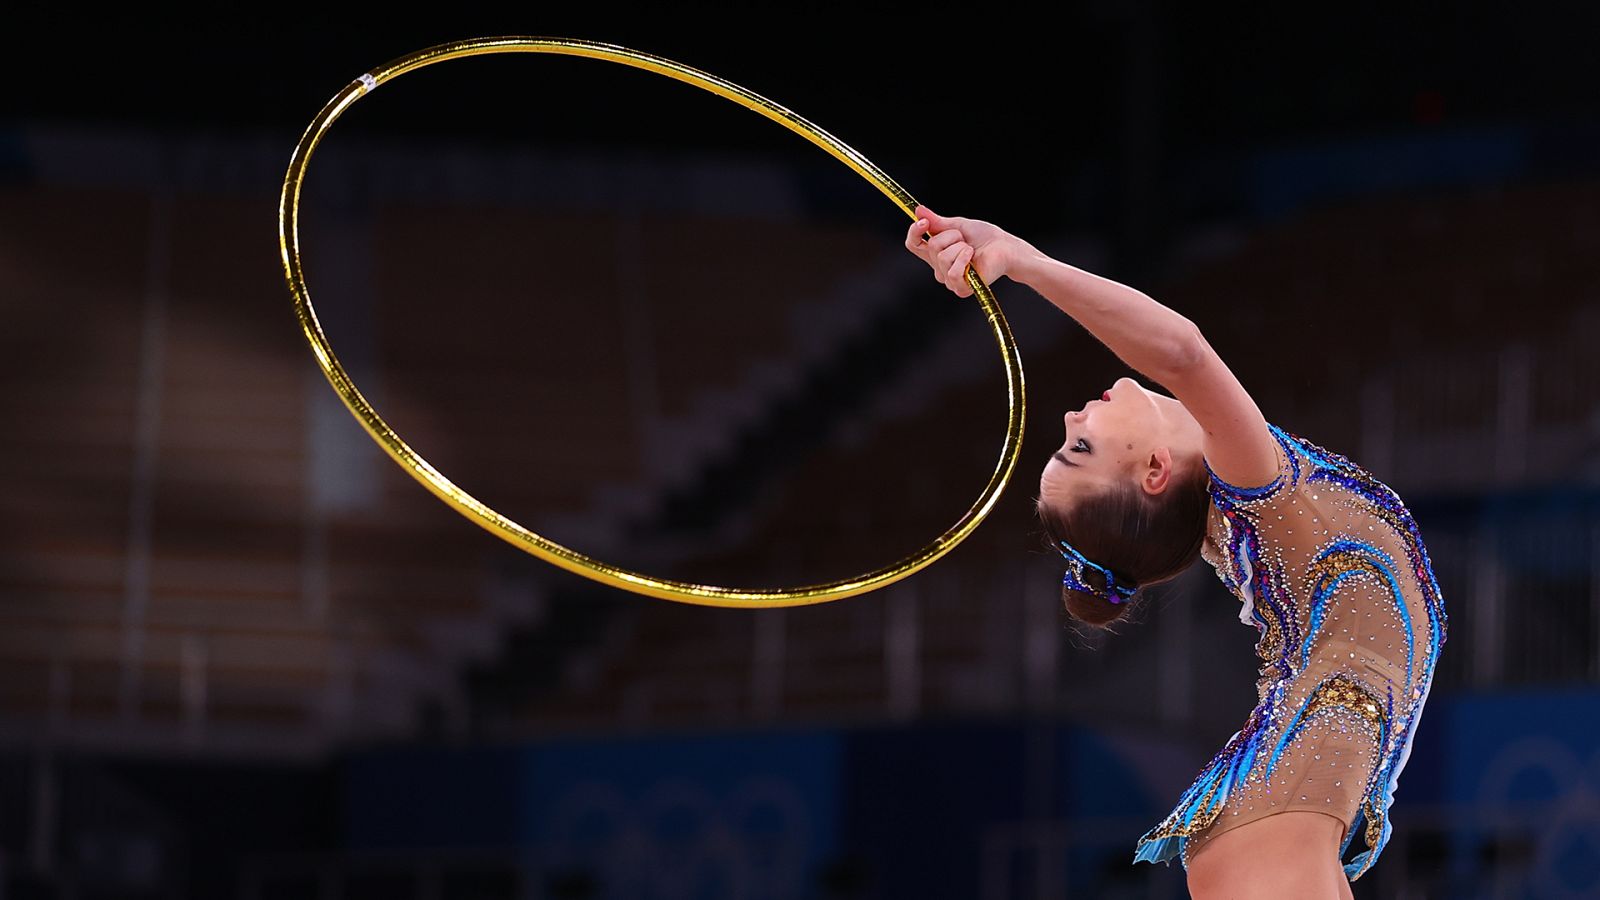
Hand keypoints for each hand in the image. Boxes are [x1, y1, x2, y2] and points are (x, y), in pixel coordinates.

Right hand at [902, 204, 1029, 297]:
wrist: (1005, 247)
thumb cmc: (985, 238)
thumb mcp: (957, 225)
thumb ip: (936, 221)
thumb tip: (917, 210)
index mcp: (936, 253)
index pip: (913, 244)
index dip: (914, 232)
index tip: (924, 221)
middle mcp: (939, 267)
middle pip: (931, 246)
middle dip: (951, 236)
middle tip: (965, 239)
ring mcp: (949, 279)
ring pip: (942, 257)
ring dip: (961, 247)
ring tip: (972, 250)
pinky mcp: (961, 288)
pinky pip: (952, 272)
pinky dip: (964, 260)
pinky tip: (973, 258)